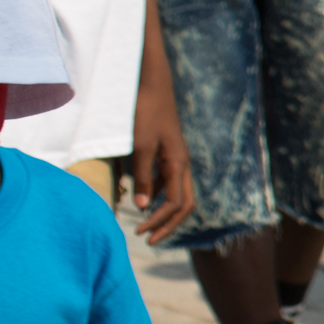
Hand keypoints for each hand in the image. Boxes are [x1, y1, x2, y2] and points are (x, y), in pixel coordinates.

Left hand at [130, 64, 194, 244]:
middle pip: (183, 204)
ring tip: (146, 223)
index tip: (140, 231)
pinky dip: (157, 194)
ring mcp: (176, 157)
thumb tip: (140, 206)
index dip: (159, 220)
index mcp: (178, 164)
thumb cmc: (145, 112)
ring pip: (177, 193)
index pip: (175, 203)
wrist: (151, 84)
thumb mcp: (140, 146)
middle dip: (167, 223)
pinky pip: (168, 180)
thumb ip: (141, 176)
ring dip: (163, 211)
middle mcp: (181, 164)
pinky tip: (143, 197)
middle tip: (149, 239)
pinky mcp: (168, 152)